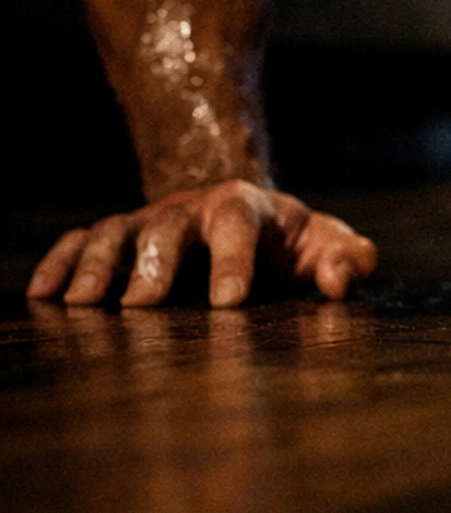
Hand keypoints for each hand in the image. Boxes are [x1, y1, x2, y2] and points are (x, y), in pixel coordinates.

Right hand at [27, 180, 377, 309]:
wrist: (247, 217)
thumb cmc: (291, 244)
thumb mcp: (326, 244)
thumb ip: (346, 259)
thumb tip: (342, 279)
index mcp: (248, 207)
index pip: (240, 223)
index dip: (235, 259)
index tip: (229, 302)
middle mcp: (194, 208)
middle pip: (171, 224)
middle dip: (156, 261)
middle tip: (142, 305)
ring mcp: (152, 220)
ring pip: (119, 230)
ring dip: (100, 265)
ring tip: (85, 303)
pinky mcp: (123, 237)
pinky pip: (84, 240)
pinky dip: (61, 262)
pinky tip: (43, 294)